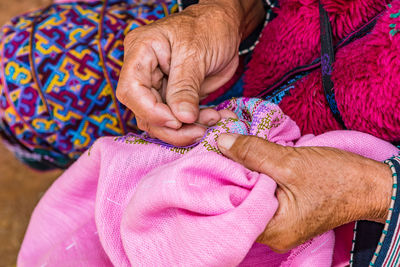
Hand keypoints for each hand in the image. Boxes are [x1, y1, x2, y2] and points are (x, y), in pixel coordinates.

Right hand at [116, 0, 263, 145]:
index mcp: (141, 51)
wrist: (226, 27)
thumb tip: (182, 118)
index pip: (131, 90)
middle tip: (198, 131)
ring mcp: (159, 86)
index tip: (176, 121)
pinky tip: (214, 118)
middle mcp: (145, 71)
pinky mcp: (175, 97)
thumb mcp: (196, 53)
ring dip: (185, 130)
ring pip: (161, 121)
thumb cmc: (209, 27)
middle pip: (144, 112)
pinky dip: (195, 125)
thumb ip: (185, 86)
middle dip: (171, 128)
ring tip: (212, 122)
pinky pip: (178, 119)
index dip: (150, 111)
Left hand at [217, 133, 392, 251]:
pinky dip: (256, 179)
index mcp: (273, 230)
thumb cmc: (337, 178)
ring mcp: (280, 225)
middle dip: (230, 177)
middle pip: (239, 204)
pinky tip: (251, 164)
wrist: (369, 185)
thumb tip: (221, 141)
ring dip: (244, 176)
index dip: (219, 182)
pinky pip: (262, 196)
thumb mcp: (290, 162)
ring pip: (250, 198)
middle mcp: (273, 234)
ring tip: (234, 155)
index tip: (211, 158)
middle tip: (220, 152)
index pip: (232, 208)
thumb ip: (253, 152)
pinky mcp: (285, 213)